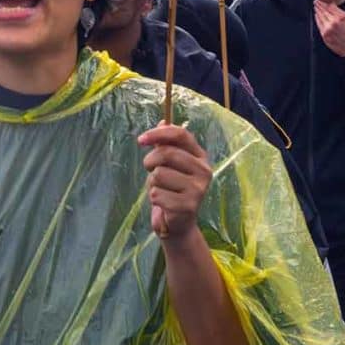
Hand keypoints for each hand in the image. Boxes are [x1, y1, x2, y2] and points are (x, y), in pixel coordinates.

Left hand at [139, 122, 212, 239]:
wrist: (178, 224)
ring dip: (153, 183)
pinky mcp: (188, 206)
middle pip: (167, 153)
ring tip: (162, 190)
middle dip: (150, 162)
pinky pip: (157, 194)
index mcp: (200, 157)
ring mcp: (198, 189)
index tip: (140, 140)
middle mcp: (204, 171)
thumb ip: (166, 144)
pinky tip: (163, 204)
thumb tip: (162, 121)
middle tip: (151, 171)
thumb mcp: (169, 165)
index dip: (158, 133)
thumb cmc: (172, 189)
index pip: (181, 134)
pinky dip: (154, 198)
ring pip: (159, 174)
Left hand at [314, 1, 344, 55]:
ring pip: (319, 16)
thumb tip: (330, 4)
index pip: (329, 6)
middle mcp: (333, 22)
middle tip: (316, 1)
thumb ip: (339, 12)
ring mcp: (327, 28)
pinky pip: (318, 23)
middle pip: (323, 10)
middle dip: (319, 4)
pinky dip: (317, 18)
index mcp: (341, 17)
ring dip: (317, 10)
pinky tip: (316, 14)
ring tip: (315, 6)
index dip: (323, 2)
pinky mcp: (324, 34)